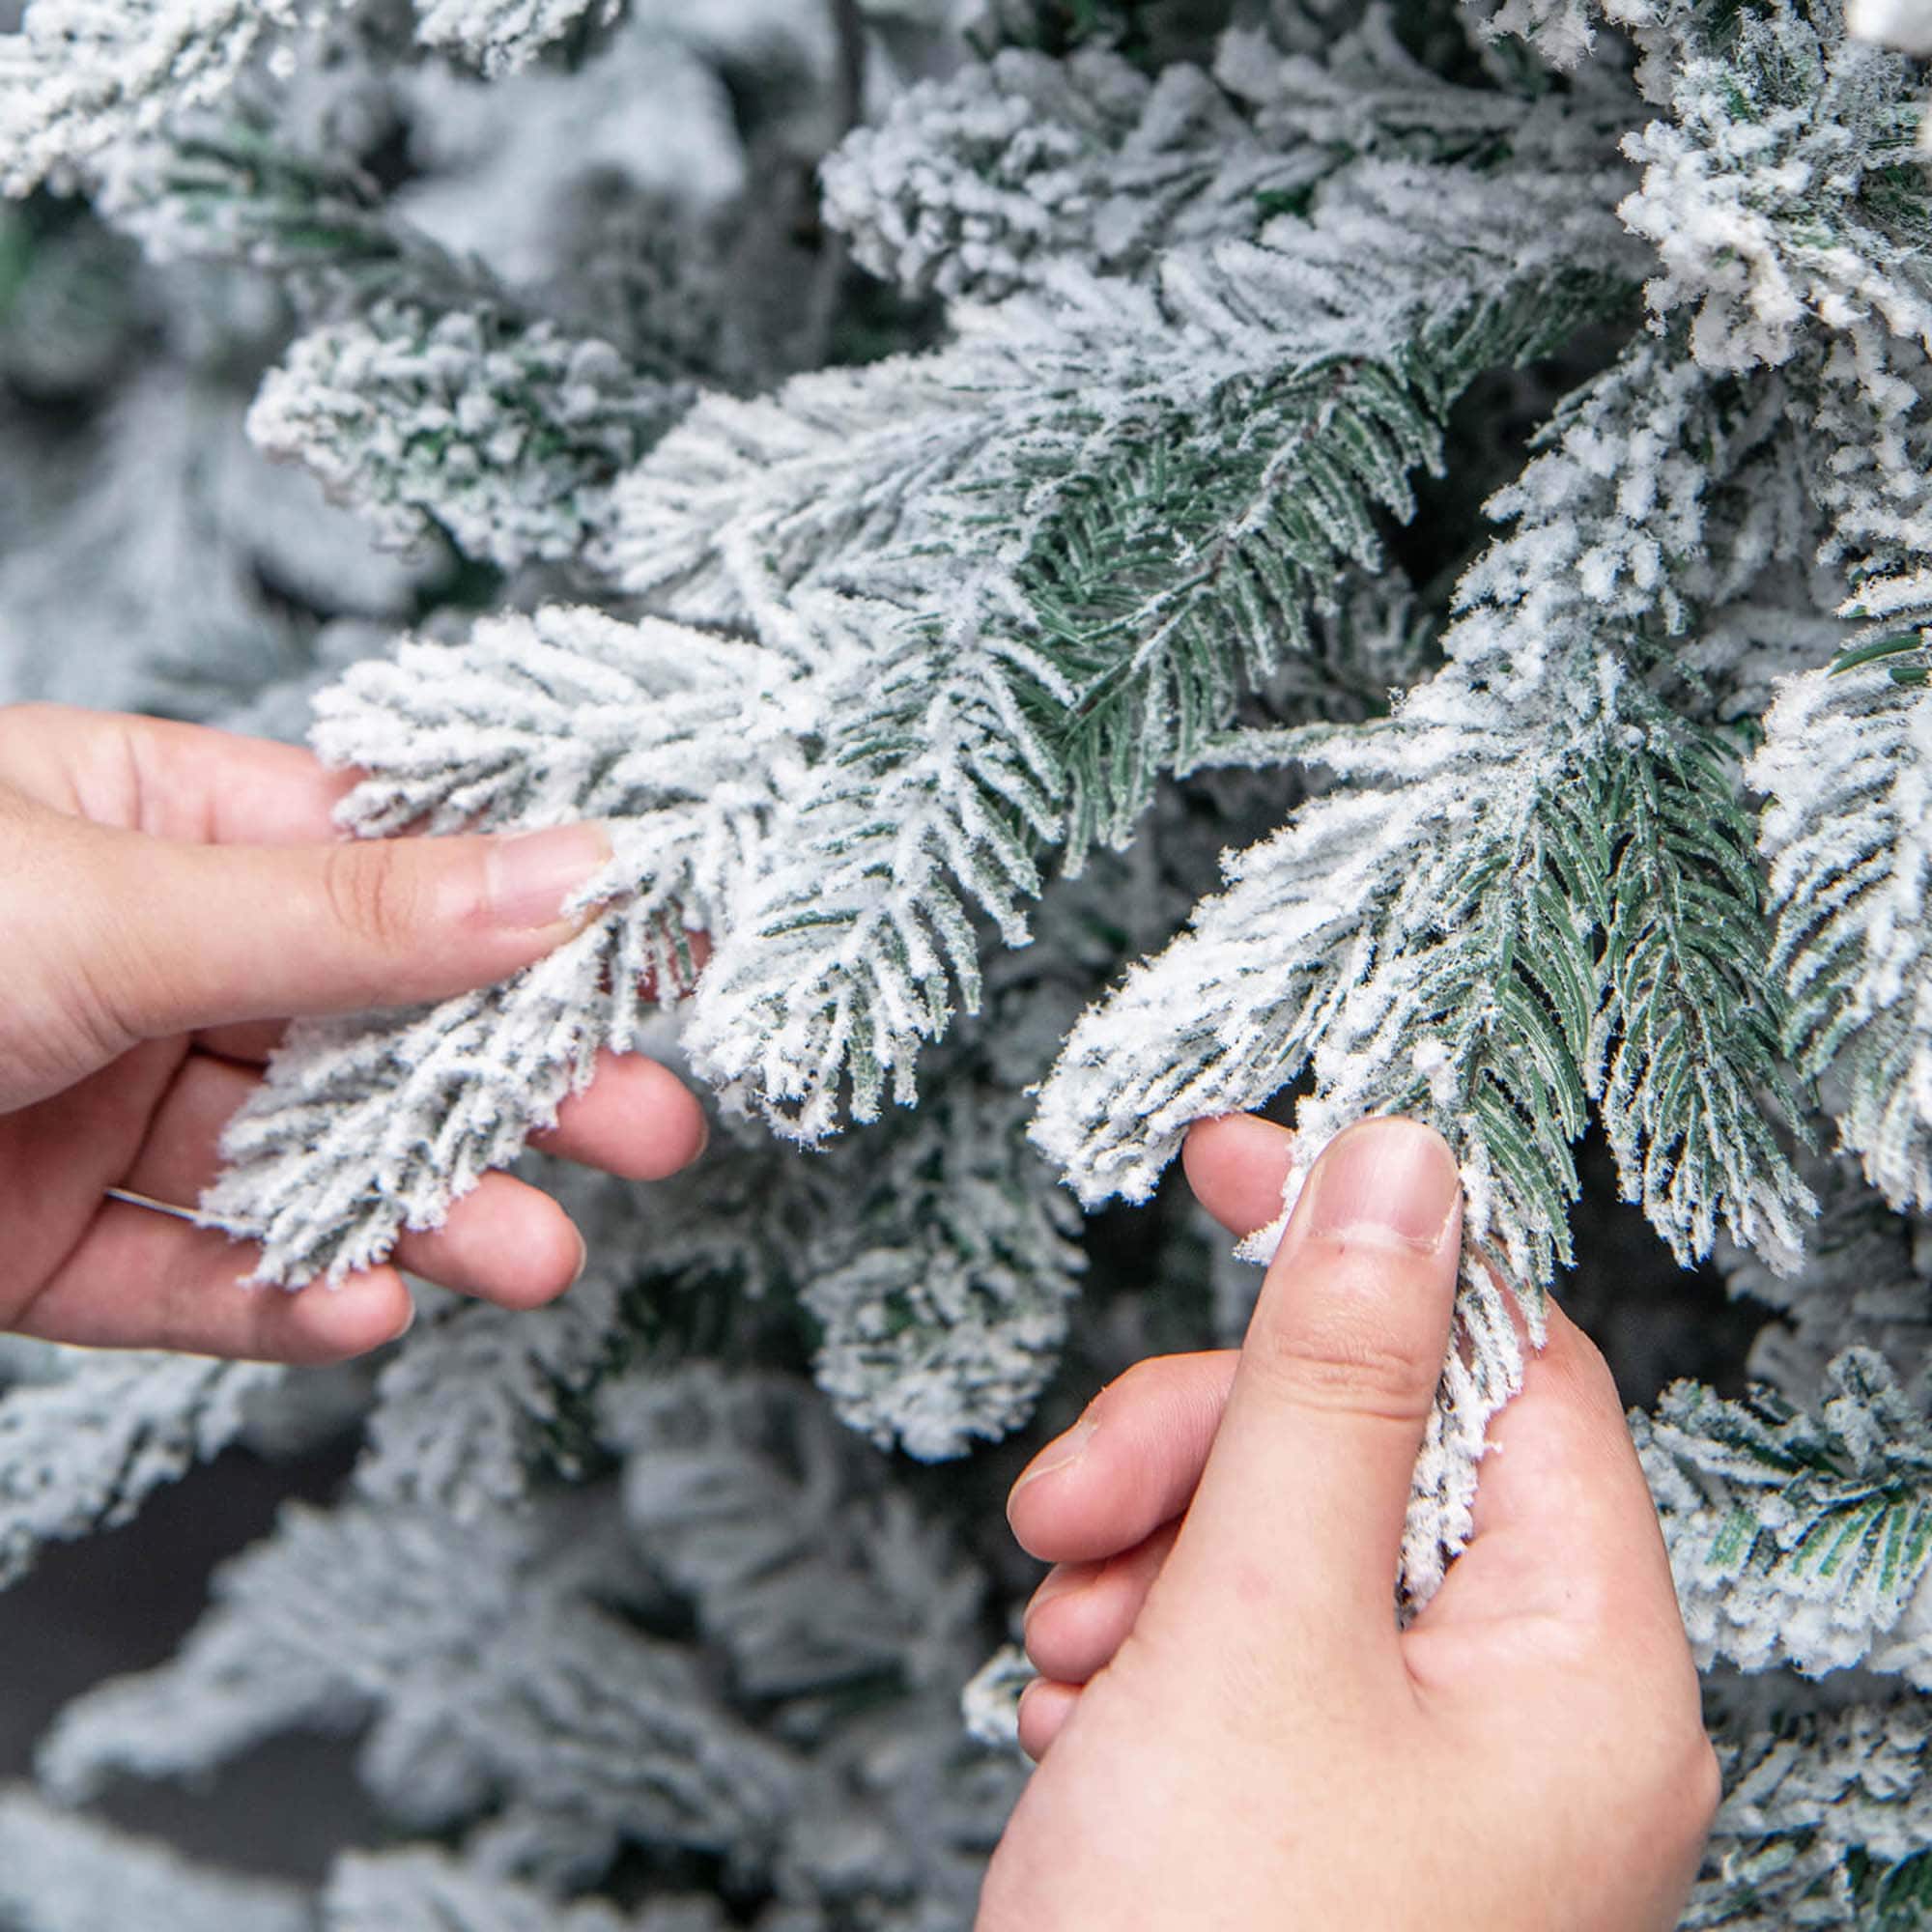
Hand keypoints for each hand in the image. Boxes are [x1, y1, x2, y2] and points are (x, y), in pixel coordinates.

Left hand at [0, 704, 707, 1363]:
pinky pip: (186, 1280)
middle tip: (649, 1128)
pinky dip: (277, 1303)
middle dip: (509, 1089)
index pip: (384, 867)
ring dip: (419, 1216)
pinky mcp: (40, 1242)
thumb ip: (347, 915)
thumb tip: (564, 872)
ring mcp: (91, 1105)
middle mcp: (141, 963)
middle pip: (370, 1032)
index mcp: (151, 828)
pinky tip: (356, 1310)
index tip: (661, 954)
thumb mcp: (115, 908)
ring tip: (534, 1255)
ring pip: (297, 1168)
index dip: (530, 913)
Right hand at [982, 1113, 1717, 1931]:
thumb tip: (1399, 1166)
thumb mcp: (1257, 1621)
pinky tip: (1090, 1730)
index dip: (1364, 1242)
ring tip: (1076, 1661)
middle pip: (1366, 1452)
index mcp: (1583, 1665)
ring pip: (1280, 1545)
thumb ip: (1329, 1374)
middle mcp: (1527, 1716)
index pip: (1502, 1357)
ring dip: (1148, 1561)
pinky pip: (1237, 1648)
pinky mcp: (1324, 1809)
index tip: (1232, 1161)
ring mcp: (1424, 1773)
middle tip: (1078, 1509)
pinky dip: (1146, 1653)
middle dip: (1198, 1451)